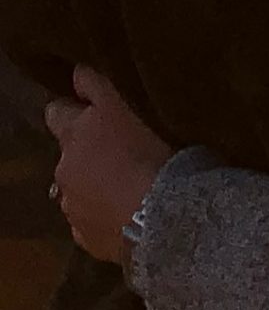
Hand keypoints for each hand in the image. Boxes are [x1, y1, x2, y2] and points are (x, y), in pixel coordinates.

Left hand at [45, 68, 172, 265]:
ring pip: (72, 181)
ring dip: (89, 177)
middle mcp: (67, 161)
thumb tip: (83, 75)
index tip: (94, 88)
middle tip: (107, 137)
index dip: (83, 91)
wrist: (165, 218)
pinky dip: (98, 211)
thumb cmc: (164, 153)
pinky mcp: (82, 234)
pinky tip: (125, 211)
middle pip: (63, 137)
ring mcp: (71, 200)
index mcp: (81, 126)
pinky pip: (85, 217)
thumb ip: (107, 92)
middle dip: (77, 135)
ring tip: (124, 181)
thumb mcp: (143, 107)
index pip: (69, 97)